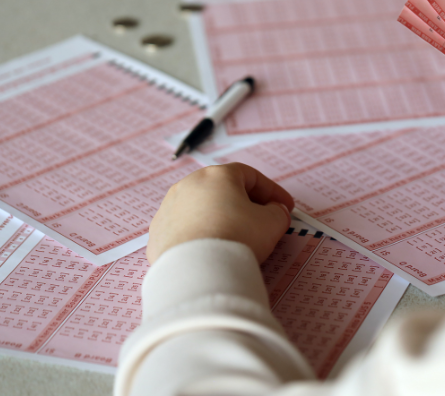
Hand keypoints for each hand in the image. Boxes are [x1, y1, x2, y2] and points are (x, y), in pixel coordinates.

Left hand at [146, 163, 293, 263]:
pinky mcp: (158, 232)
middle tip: (261, 220)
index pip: (251, 176)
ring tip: (235, 236)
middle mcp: (190, 184)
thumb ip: (278, 212)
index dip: (272, 192)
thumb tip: (275, 211)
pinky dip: (201, 233)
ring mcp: (170, 207)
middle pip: (224, 189)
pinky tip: (212, 249)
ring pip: (202, 208)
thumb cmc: (236, 237)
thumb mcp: (272, 222)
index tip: (283, 207)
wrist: (197, 271)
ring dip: (220, 217)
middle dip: (245, 203)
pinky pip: (185, 227)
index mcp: (218, 175)